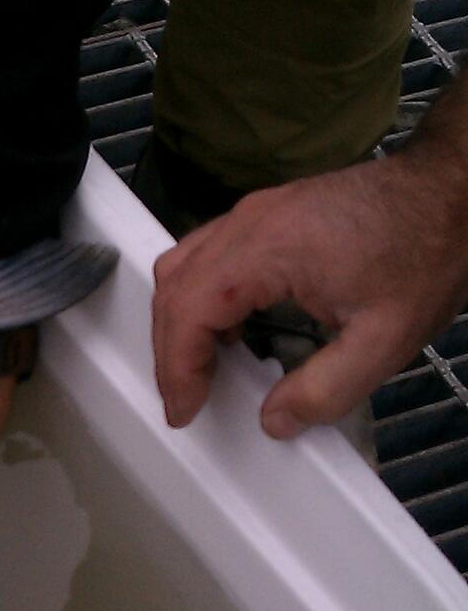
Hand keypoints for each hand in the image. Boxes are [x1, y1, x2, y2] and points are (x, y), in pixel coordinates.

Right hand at [152, 148, 467, 436]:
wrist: (452, 192)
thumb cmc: (424, 250)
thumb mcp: (384, 340)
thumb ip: (325, 390)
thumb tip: (276, 419)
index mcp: (267, 249)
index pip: (188, 310)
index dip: (176, 368)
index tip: (184, 409)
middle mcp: (251, 222)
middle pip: (173, 285)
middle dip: (170, 350)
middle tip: (187, 398)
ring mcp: (258, 211)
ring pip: (184, 263)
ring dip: (182, 319)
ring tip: (202, 368)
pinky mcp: (271, 212)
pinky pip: (211, 252)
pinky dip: (202, 295)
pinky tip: (230, 328)